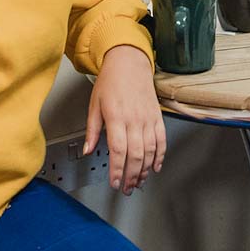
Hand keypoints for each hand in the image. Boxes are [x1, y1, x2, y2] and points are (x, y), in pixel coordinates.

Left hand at [85, 44, 165, 194]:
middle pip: (135, 154)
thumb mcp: (94, 104)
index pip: (118, 150)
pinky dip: (160, 156)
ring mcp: (148, 118)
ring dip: (144, 169)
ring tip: (138, 182)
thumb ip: (92, 130)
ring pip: (150, 150)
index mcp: (116, 116)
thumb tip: (88, 150)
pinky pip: (161, 140)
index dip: (117, 169)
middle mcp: (134, 119)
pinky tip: (154, 167)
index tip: (114, 182)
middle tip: (126, 188)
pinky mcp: (157, 116)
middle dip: (131, 175)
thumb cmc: (110, 82)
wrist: (129, 62)